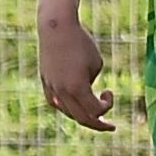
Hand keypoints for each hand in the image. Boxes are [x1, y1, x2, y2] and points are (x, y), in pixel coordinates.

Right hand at [38, 9, 115, 132]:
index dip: (107, 106)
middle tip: (111, 127)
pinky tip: (74, 106)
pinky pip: (55, 102)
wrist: (56, 28)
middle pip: (81, 118)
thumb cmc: (81, 44)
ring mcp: (50, 88)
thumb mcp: (96, 65)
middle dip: (98, 124)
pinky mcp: (44, 82)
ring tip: (95, 115)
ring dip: (82, 115)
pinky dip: (67, 107)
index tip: (109, 91)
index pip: (95, 111)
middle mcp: (61, 92)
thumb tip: (85, 96)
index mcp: (76, 88)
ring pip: (67, 112)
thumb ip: (91, 86)